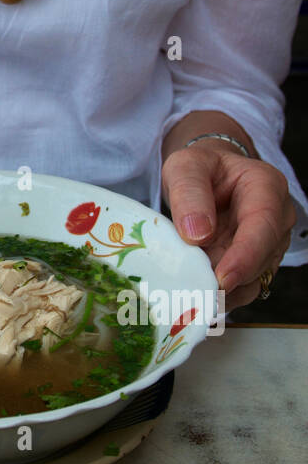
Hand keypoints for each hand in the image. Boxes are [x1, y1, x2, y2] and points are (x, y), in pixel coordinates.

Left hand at [162, 142, 294, 308]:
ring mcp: (269, 244)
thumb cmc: (200, 169)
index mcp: (266, 187)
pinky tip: (197, 296)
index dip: (245, 256)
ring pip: (253, 279)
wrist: (207, 177)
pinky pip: (242, 288)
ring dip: (223, 291)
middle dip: (229, 278)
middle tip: (194, 292)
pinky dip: (221, 296)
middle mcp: (277, 219)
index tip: (222, 278)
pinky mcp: (255, 264)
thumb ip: (189, 194)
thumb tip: (198, 233)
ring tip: (190, 294)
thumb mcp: (186, 167)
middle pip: (261, 259)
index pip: (264, 225)